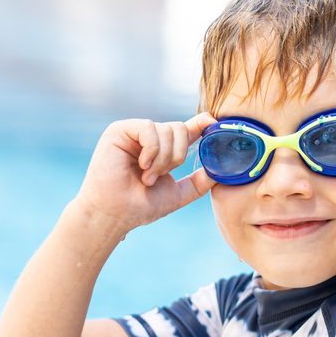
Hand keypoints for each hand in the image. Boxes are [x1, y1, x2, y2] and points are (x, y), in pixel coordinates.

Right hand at [73, 112, 217, 232]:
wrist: (115, 214)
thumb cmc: (140, 206)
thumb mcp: (178, 193)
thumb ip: (199, 181)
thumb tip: (220, 170)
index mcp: (162, 150)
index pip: (185, 131)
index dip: (200, 124)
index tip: (212, 122)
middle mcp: (148, 139)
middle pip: (179, 129)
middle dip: (176, 157)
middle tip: (158, 177)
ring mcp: (133, 133)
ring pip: (167, 130)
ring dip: (162, 160)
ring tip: (147, 177)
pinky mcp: (119, 130)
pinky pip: (149, 128)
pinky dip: (152, 150)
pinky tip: (142, 166)